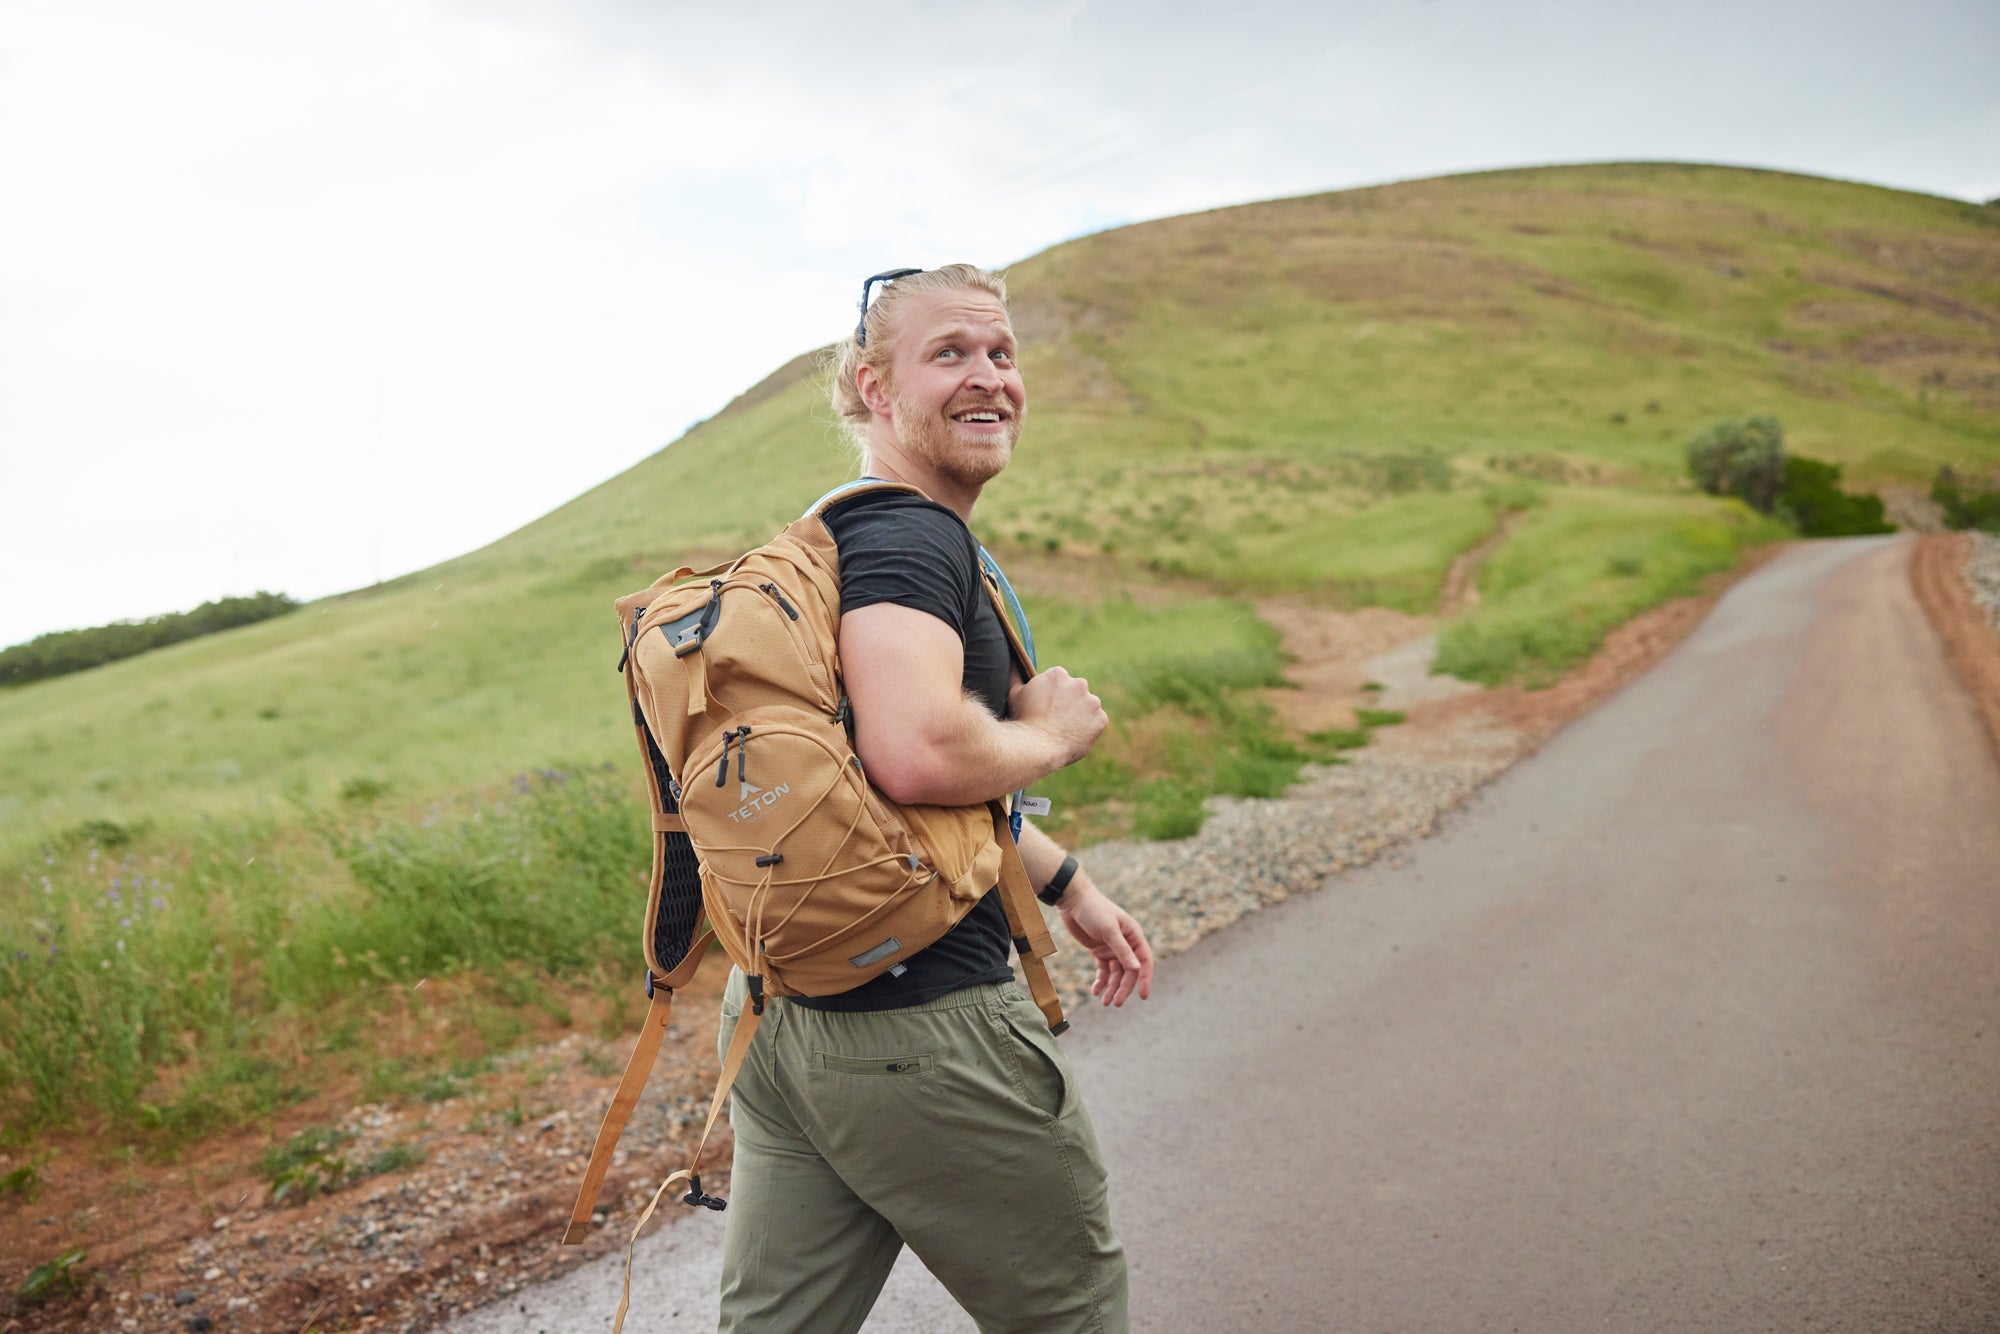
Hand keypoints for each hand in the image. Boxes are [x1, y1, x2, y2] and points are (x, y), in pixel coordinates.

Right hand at [1008, 667, 1107, 766]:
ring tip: (1064, 729)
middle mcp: (1079, 683)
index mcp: (1058, 674)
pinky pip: (1096, 722)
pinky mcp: (1101, 719)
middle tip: (1055, 719)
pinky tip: (1074, 736)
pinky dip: (1089, 728)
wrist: (1036, 748)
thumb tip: (1012, 660)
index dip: (1052, 695)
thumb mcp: (1015, 693)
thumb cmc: (1023, 720)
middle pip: (1076, 691)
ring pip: (1088, 706)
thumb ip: (1016, 673)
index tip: (1046, 707)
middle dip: (1067, 702)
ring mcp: (1092, 701)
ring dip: (1080, 714)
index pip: (1059, 681)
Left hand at [1057, 885, 1153, 1006]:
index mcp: (1134, 935)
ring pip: (1116, 973)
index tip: (1143, 996)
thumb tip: (1136, 969)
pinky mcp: (1099, 950)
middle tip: (1115, 1003)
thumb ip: (1122, 950)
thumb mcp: (1109, 930)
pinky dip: (1100, 981)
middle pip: (1129, 971)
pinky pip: (1103, 970)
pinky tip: (1095, 990)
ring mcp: (1112, 948)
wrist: (1073, 900)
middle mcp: (1126, 943)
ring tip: (1104, 1002)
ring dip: (1111, 987)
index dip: (1145, 979)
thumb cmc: (1094, 910)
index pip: (1144, 961)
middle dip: (1123, 988)